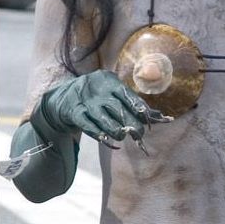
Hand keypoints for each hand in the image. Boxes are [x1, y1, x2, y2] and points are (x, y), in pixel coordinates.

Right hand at [31, 70, 170, 148]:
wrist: (62, 97)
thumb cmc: (98, 96)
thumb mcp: (114, 93)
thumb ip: (135, 104)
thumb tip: (161, 116)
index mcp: (110, 82)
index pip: (128, 95)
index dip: (140, 108)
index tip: (149, 120)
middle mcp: (99, 91)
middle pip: (118, 109)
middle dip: (131, 123)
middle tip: (140, 134)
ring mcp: (86, 102)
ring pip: (104, 119)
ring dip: (116, 130)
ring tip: (123, 136)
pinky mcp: (75, 114)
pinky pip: (89, 127)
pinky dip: (101, 136)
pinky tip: (110, 142)